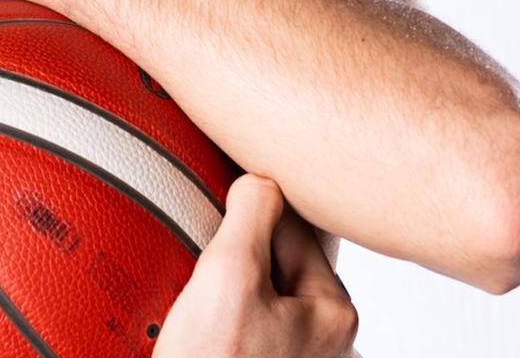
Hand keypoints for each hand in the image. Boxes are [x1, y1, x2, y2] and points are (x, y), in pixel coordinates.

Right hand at [153, 174, 358, 357]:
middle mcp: (319, 338)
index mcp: (331, 312)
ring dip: (221, 280)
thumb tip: (262, 179)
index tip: (223, 200)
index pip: (294, 229)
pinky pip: (237, 319)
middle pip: (274, 261)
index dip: (251, 211)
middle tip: (203, 253)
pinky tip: (188, 316)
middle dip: (235, 249)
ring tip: (192, 287)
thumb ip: (251, 215)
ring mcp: (286, 356)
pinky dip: (212, 309)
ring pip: (254, 292)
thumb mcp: (230, 275)